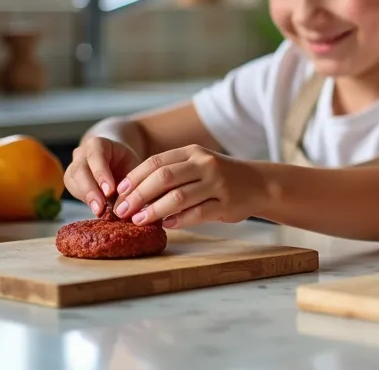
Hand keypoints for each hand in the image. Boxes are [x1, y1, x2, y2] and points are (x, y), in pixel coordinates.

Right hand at [64, 136, 140, 216]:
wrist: (114, 159)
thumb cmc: (125, 162)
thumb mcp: (132, 166)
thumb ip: (130, 181)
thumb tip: (129, 204)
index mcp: (98, 144)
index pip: (96, 156)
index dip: (101, 174)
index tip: (109, 191)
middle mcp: (81, 153)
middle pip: (80, 170)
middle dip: (90, 190)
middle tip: (100, 207)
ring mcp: (73, 166)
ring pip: (73, 181)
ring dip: (86, 197)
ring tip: (98, 211)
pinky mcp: (71, 180)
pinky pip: (73, 190)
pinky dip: (85, 200)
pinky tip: (96, 209)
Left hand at [112, 145, 265, 228]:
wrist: (259, 183)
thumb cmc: (221, 176)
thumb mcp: (198, 165)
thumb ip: (172, 173)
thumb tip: (135, 193)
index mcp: (193, 152)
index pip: (156, 162)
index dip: (135, 177)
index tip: (119, 192)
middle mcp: (205, 164)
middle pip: (163, 178)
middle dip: (138, 195)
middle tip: (122, 210)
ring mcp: (217, 184)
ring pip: (178, 197)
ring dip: (154, 210)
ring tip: (139, 220)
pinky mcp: (226, 204)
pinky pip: (197, 213)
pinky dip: (178, 220)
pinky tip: (166, 225)